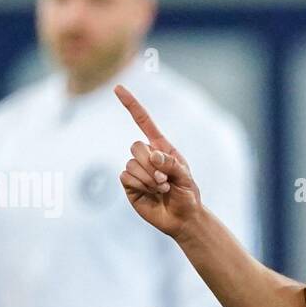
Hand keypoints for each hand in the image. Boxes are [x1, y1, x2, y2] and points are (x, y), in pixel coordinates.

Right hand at [114, 84, 202, 238]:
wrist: (182, 218)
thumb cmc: (187, 195)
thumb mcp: (186, 177)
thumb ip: (172, 163)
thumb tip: (153, 154)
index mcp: (161, 148)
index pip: (143, 122)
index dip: (131, 105)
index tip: (118, 88)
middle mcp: (146, 156)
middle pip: (135, 145)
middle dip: (151, 163)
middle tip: (165, 178)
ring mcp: (136, 170)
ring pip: (131, 162)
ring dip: (149, 177)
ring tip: (162, 188)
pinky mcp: (129, 185)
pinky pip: (126, 176)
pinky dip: (140, 184)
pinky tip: (152, 192)